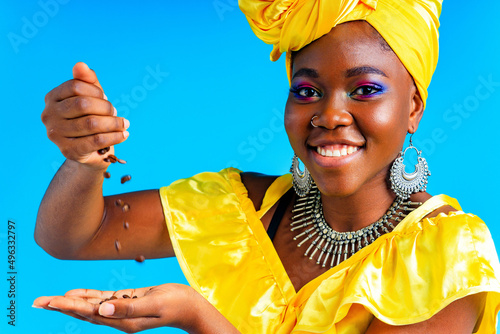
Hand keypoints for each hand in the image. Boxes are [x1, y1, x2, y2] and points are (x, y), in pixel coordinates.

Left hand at [33, 284, 212, 332]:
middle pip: (83, 312)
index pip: (88, 313)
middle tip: (38, 302)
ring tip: (50, 300)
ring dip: (70, 302)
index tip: (48, 302)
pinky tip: (76, 293)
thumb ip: (128, 308)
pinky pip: (102, 299)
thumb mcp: (154, 304)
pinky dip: (88, 296)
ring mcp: (122, 311)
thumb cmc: (176, 304)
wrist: (190, 306)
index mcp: (122, 321)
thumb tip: (101, 310)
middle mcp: (118, 318)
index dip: (67, 306)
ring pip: (90, 306)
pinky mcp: (127, 302)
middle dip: (60, 306)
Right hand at [41, 62, 129, 168]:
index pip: (75, 86)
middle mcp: (49, 115)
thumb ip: (87, 80)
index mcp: (52, 98)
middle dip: (105, 108)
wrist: (89, 150)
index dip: (96, 91)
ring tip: (124, 124)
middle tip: (116, 112)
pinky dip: (114, 136)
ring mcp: (56, 134)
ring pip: (91, 124)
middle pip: (83, 104)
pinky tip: (124, 134)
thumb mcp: (91, 96)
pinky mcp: (68, 151)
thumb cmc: (90, 117)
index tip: (105, 98)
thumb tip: (81, 65)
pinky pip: (96, 141)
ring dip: (113, 123)